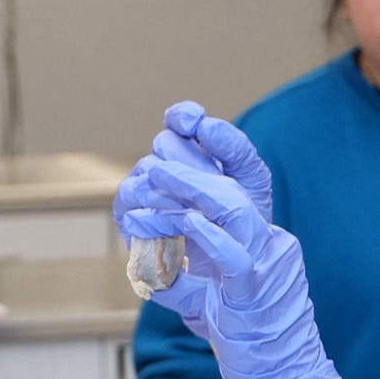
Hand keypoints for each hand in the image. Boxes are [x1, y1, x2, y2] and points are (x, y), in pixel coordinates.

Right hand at [115, 102, 272, 221]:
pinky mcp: (129, 212)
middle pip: (166, 142)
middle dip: (191, 162)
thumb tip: (204, 124)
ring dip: (172, 185)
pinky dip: (149, 203)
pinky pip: (128, 195)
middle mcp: (167, 162)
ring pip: (147, 167)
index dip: (183, 116)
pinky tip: (171, 217)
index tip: (193, 123)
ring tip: (194, 207)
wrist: (231, 262)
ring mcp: (145, 185)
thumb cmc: (243, 218)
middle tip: (210, 185)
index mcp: (197, 148)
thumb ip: (234, 146)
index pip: (181, 118)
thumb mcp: (251, 180)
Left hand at [115, 159, 360, 378]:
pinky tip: (172, 219)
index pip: (247, 171)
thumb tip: (134, 218)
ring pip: (232, 207)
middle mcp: (268, 239)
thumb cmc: (237, 330)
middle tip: (157, 146)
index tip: (187, 116)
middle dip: (193, 157)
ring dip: (190, 185)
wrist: (277, 378)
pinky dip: (200, 233)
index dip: (221, 141)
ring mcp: (267, 263)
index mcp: (258, 230)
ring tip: (154, 175)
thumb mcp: (197, 283)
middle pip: (235, 181)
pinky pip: (231, 254)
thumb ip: (173, 252)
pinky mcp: (256, 292)